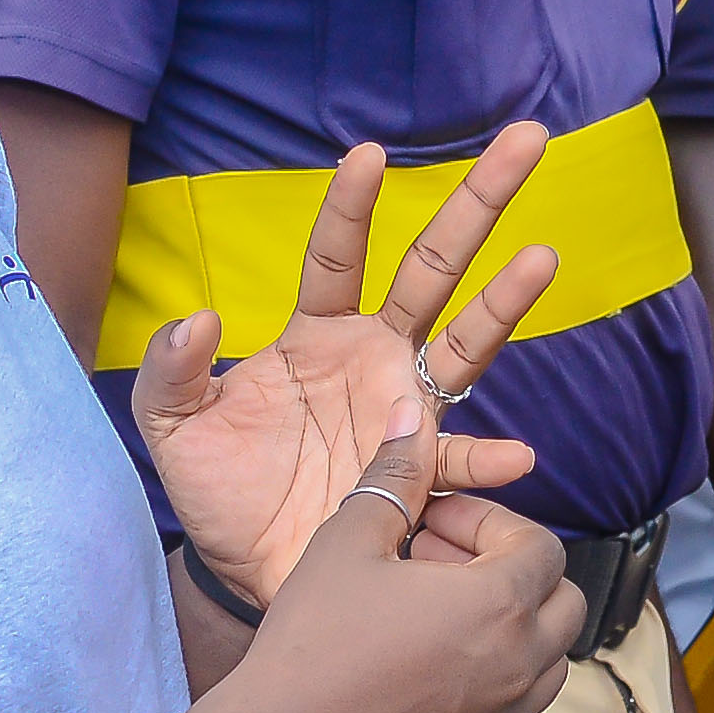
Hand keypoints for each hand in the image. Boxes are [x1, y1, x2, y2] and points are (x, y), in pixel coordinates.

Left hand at [136, 130, 554, 612]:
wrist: (241, 571)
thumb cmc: (215, 489)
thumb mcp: (171, 426)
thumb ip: (170, 369)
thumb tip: (201, 317)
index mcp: (315, 333)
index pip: (338, 253)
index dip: (353, 204)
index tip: (369, 151)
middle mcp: (373, 357)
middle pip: (432, 268)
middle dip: (476, 204)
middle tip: (525, 141)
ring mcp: (403, 409)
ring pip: (465, 342)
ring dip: (504, 302)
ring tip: (542, 256)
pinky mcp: (415, 472)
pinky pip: (456, 461)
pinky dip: (485, 461)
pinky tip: (515, 456)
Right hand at [201, 428, 584, 712]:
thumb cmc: (313, 640)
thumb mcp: (350, 539)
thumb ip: (395, 476)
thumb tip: (414, 415)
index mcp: (499, 603)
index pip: (540, 545)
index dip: (489, 523)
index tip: (434, 525)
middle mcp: (519, 663)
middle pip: (562, 600)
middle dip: (512, 570)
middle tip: (440, 564)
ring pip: (548, 658)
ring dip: (512, 625)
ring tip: (440, 614)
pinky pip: (514, 705)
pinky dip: (492, 674)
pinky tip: (424, 664)